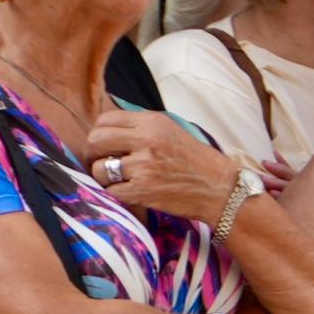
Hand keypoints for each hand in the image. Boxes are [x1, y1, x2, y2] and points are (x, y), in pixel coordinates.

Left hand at [83, 107, 248, 229]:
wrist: (220, 188)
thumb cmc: (196, 161)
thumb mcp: (171, 131)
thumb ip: (141, 128)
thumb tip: (107, 130)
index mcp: (153, 122)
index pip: (106, 119)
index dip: (99, 132)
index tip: (105, 144)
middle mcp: (146, 140)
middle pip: (96, 140)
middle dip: (93, 154)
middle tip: (102, 162)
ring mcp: (143, 166)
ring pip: (99, 169)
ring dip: (103, 177)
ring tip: (119, 179)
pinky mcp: (142, 190)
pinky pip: (110, 191)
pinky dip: (115, 194)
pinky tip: (129, 192)